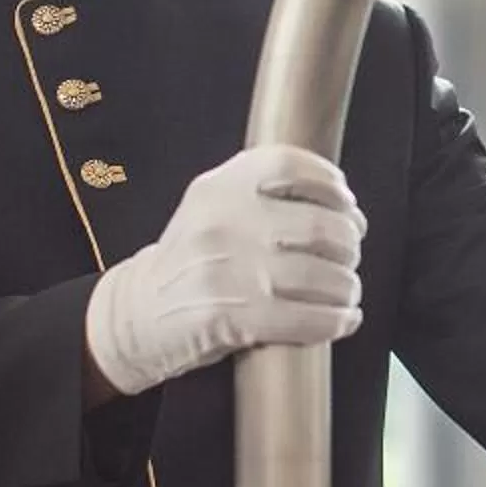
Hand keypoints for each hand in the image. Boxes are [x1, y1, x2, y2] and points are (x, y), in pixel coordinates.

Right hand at [84, 145, 365, 393]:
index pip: (291, 165)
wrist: (135, 315)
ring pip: (321, 276)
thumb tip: (340, 208)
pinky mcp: (233, 317)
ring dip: (346, 288)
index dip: (331, 184)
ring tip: (346, 292)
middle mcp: (224, 222)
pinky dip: (336, 321)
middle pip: (320, 226)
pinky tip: (342, 320)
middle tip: (350, 256)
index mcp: (218, 188)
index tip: (347, 204)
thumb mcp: (209, 210)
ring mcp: (229, 270)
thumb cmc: (187, 264)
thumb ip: (259, 196)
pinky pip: (307, 319)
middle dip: (349, 245)